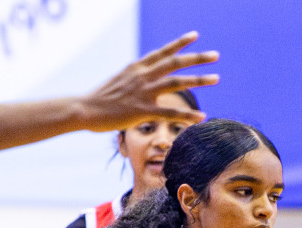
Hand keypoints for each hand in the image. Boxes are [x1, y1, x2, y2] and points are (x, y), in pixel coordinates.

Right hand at [77, 32, 218, 131]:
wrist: (84, 109)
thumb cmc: (100, 99)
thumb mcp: (119, 81)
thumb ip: (135, 78)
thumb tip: (143, 78)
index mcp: (137, 67)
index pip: (163, 51)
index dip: (180, 43)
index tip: (195, 36)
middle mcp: (142, 75)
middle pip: (175, 62)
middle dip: (197, 58)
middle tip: (215, 56)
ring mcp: (143, 92)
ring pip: (176, 81)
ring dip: (198, 79)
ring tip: (216, 78)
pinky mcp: (141, 110)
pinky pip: (170, 112)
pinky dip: (187, 115)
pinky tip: (201, 117)